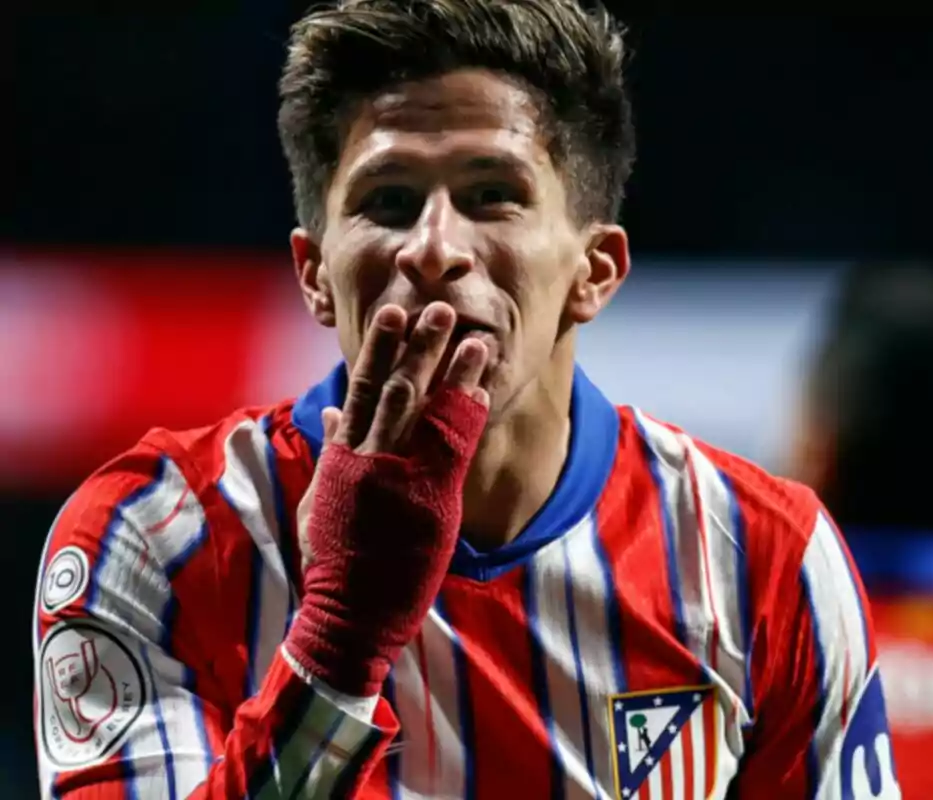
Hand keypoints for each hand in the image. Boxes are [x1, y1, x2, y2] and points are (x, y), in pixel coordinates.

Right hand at [286, 302, 489, 696]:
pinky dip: (467, 417)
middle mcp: (368, 458)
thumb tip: (330, 414)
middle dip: (420, 347)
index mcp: (342, 456)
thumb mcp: (321, 502)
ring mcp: (397, 477)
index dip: (378, 349)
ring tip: (472, 335)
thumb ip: (331, 453)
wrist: (347, 613)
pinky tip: (483, 390)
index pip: (359, 389)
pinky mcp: (427, 500)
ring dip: (450, 370)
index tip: (393, 314)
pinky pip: (452, 449)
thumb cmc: (335, 560)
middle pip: (395, 389)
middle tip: (440, 308)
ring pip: (424, 411)